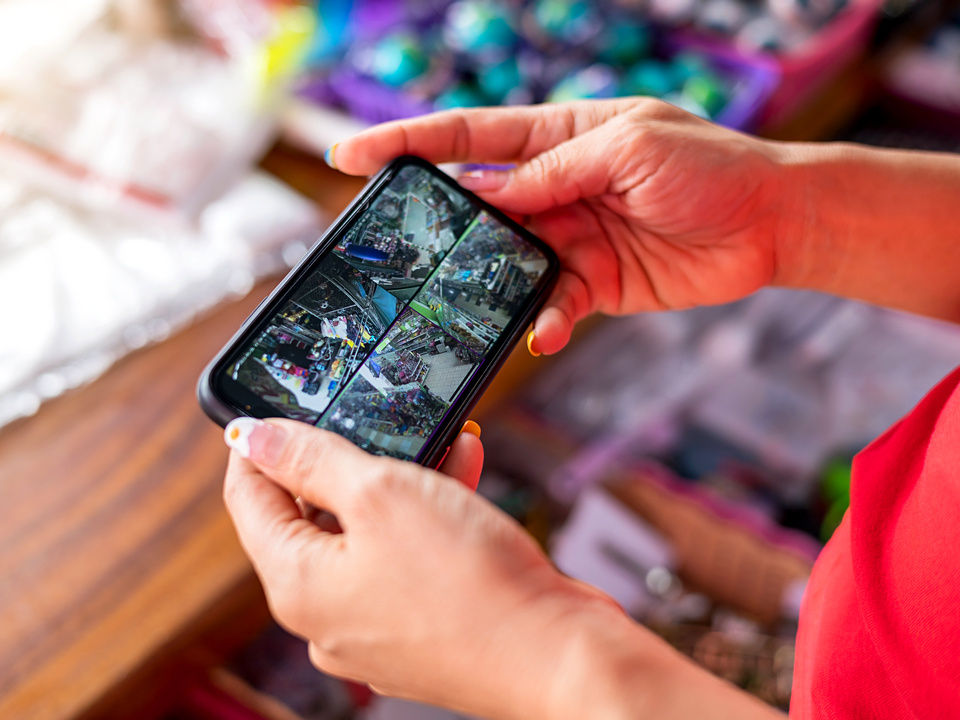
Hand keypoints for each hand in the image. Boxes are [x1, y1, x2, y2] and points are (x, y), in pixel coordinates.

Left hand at [220, 417, 627, 719]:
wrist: (556, 653)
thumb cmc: (469, 582)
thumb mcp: (382, 492)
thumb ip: (311, 459)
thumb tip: (251, 437)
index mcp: (298, 586)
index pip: (248, 501)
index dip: (256, 446)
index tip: (273, 407)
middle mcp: (328, 615)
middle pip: (311, 516)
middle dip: (346, 457)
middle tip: (372, 416)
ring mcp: (376, 626)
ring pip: (368, 531)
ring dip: (399, 478)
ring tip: (438, 437)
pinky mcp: (421, 626)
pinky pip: (407, 555)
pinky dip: (427, 514)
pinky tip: (462, 473)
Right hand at [328, 99, 799, 353]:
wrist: (772, 223)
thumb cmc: (711, 165)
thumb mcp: (631, 147)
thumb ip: (559, 170)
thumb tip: (494, 193)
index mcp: (559, 136)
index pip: (470, 137)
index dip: (408, 143)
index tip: (351, 154)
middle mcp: (555, 186)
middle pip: (476, 204)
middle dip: (434, 224)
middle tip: (391, 249)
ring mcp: (570, 237)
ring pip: (505, 262)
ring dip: (484, 284)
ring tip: (459, 302)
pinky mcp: (593, 283)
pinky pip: (550, 303)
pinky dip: (540, 319)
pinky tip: (539, 331)